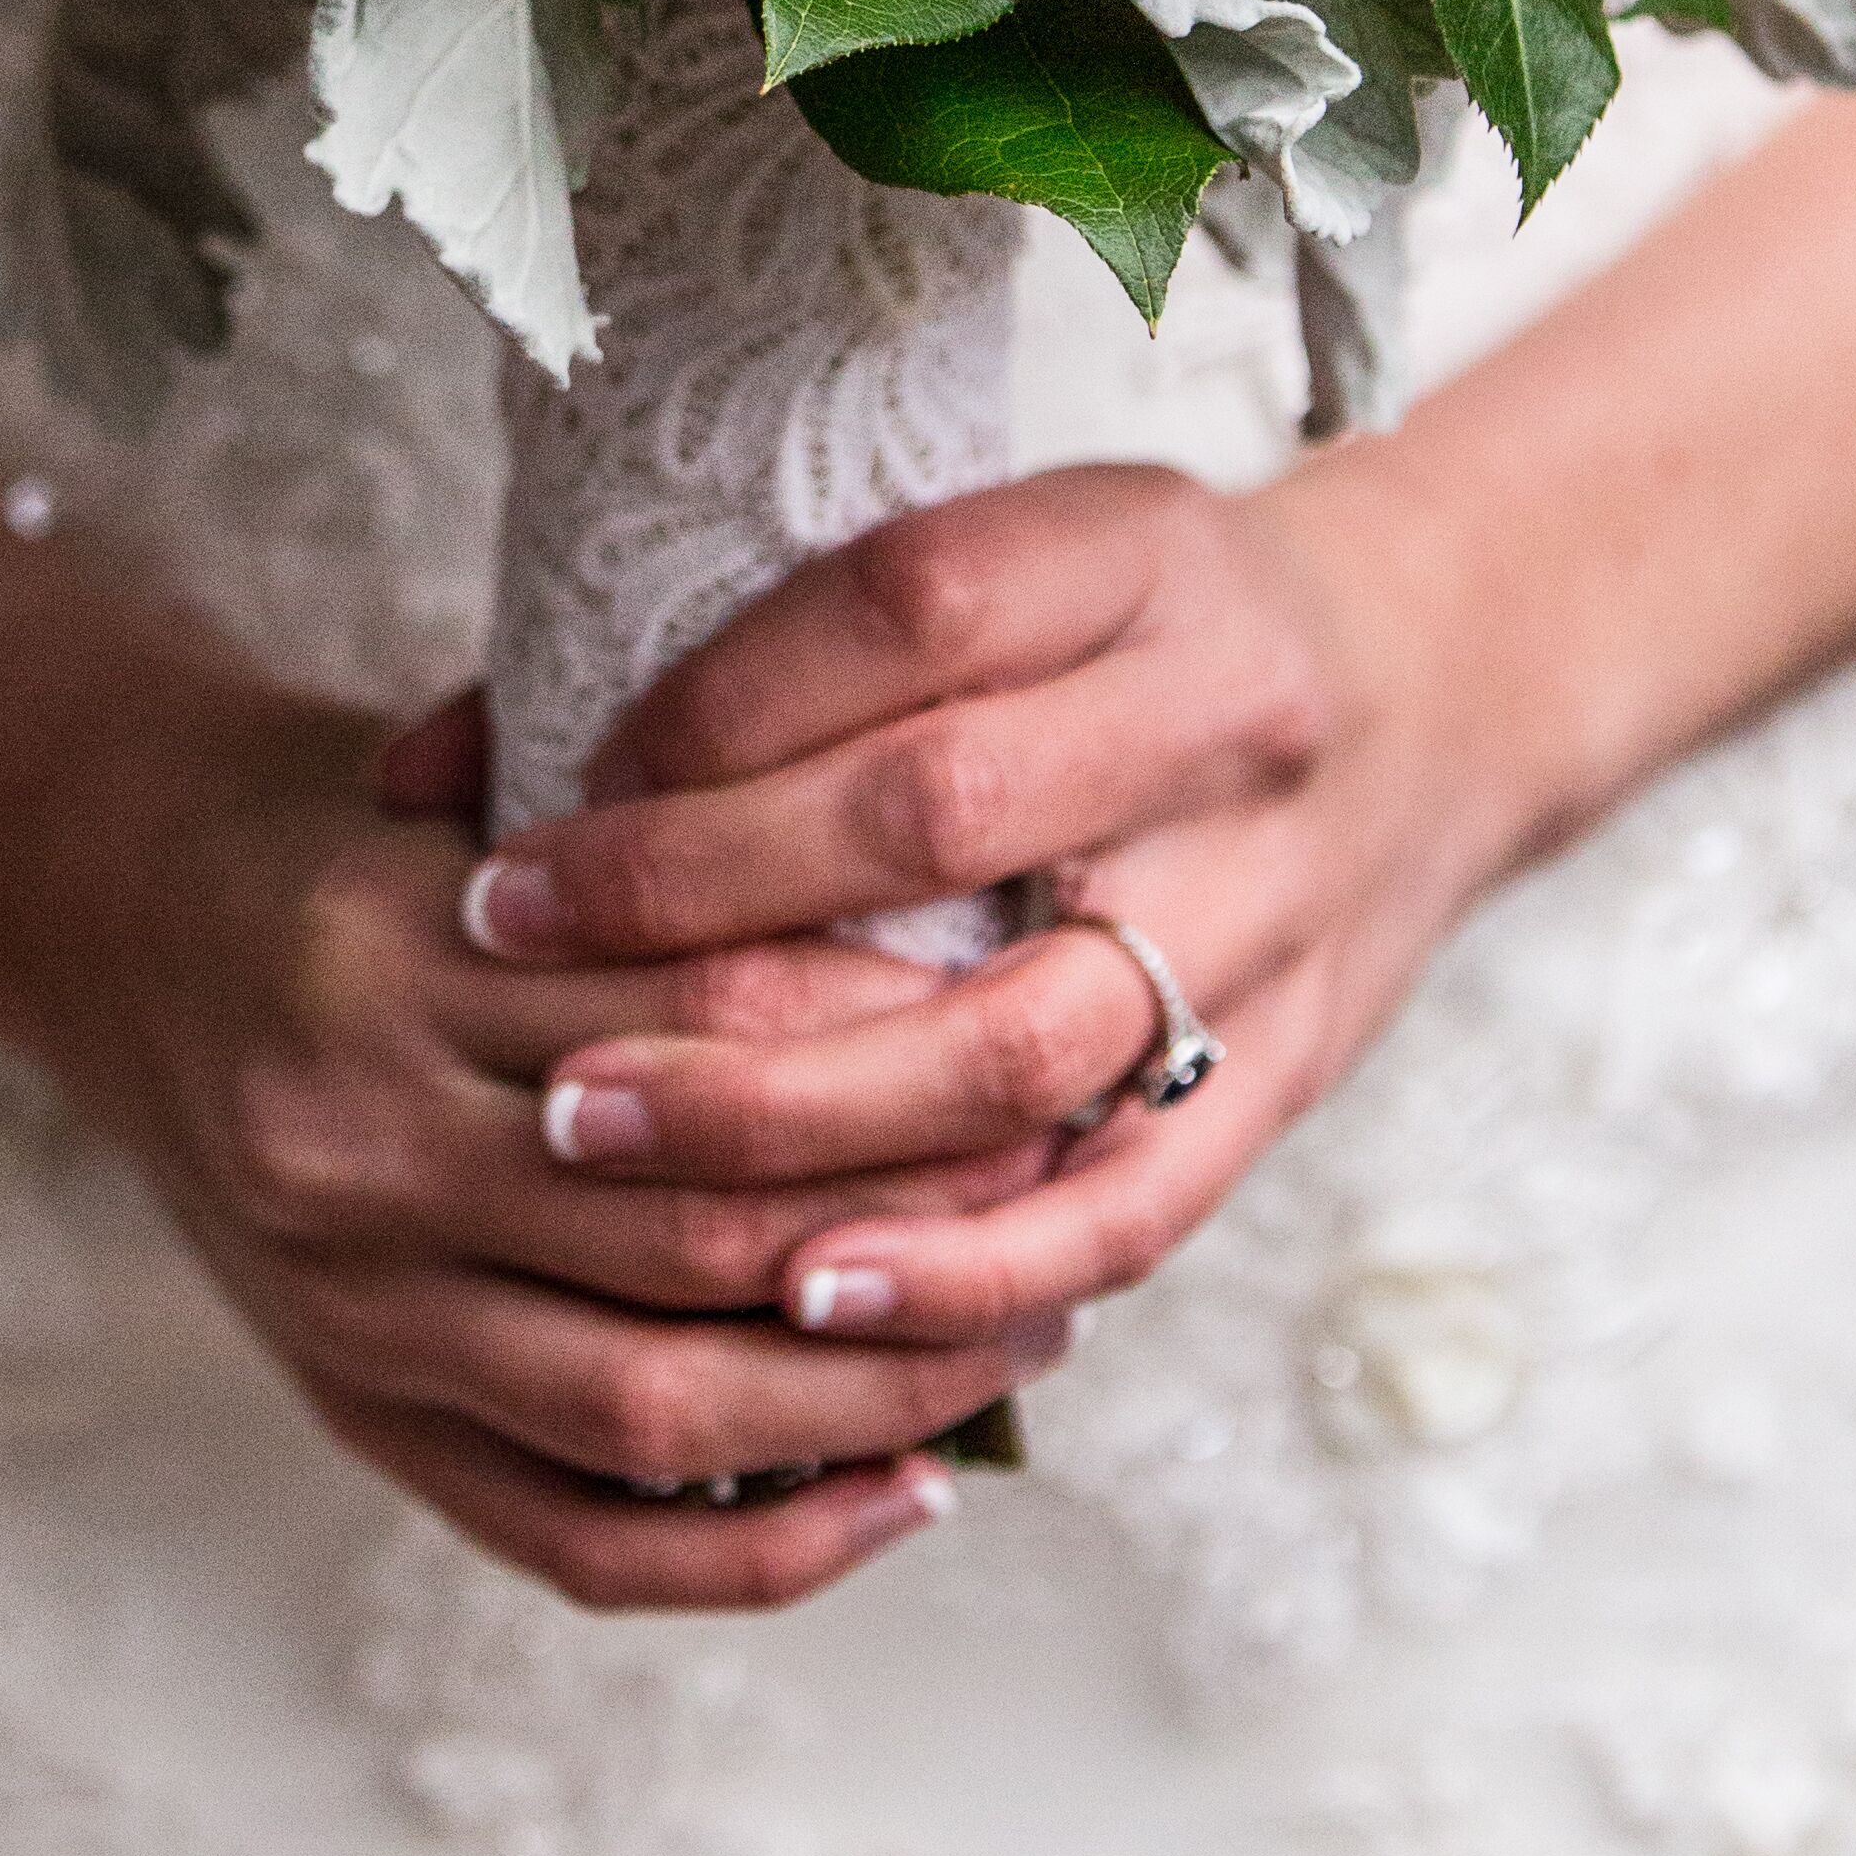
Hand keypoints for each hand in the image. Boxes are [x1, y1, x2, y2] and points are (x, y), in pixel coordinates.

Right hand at [0, 647, 1073, 1607]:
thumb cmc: (349, 825)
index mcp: (393, 954)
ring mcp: (345, 1303)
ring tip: (1023, 1346)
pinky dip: (756, 1547)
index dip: (908, 1044)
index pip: (711, 1018)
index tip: (1051, 1033)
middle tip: (1076, 1199)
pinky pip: (572, 1534)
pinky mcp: (349, 1411)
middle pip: (701, 1230)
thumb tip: (954, 933)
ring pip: (654, 1404)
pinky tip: (898, 1498)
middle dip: (925, 1235)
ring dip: (871, 1399)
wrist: (103, 905)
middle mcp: (356, 1142)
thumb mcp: (481, 772)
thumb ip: (670, 842)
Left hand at [458, 456, 1540, 1361]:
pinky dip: (963, 1268)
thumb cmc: (1127, 638)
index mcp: (1141, 552)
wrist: (1433, 697)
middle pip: (941, 813)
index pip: (905, 611)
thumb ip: (750, 644)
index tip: (545, 797)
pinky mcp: (1290, 1076)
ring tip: (596, 1142)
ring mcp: (1272, 910)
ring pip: (1022, 1037)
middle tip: (505, 966)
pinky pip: (1127, 1207)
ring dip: (793, 1110)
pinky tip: (809, 1304)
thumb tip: (422, 772)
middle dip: (696, 903)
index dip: (708, 710)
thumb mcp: (1006, 558)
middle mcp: (1225, 720)